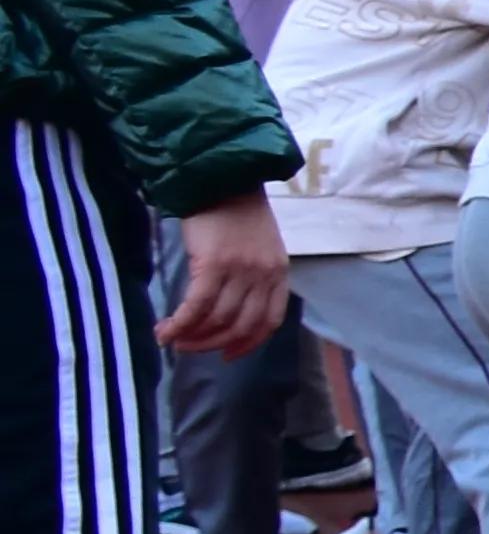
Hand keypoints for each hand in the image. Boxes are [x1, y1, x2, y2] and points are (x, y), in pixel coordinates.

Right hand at [156, 200, 285, 357]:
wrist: (221, 179)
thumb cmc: (235, 211)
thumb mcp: (258, 246)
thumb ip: (251, 276)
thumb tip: (226, 309)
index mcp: (278, 272)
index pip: (269, 321)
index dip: (248, 343)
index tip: (228, 354)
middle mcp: (263, 275)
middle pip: (240, 325)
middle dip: (212, 343)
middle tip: (188, 347)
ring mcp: (240, 271)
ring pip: (217, 319)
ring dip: (192, 335)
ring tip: (173, 338)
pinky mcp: (213, 265)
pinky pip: (196, 306)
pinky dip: (180, 324)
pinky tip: (165, 331)